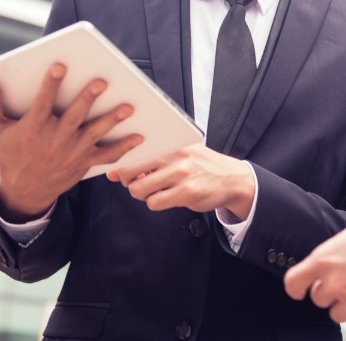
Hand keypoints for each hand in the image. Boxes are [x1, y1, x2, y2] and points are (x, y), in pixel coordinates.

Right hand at [0, 63, 141, 221]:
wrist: (25, 190)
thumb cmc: (9, 153)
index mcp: (31, 129)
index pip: (42, 103)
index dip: (49, 85)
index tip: (59, 66)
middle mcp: (54, 140)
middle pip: (74, 116)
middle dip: (87, 98)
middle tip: (102, 81)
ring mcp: (72, 152)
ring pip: (95, 134)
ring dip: (112, 120)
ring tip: (128, 106)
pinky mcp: (84, 162)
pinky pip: (107, 155)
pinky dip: (124, 147)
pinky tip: (139, 135)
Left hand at [109, 143, 255, 219]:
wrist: (232, 179)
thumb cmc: (202, 166)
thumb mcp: (180, 154)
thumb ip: (149, 160)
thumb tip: (113, 172)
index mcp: (171, 143)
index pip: (134, 151)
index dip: (121, 164)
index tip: (119, 171)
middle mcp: (175, 156)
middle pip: (129, 171)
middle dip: (128, 181)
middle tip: (136, 182)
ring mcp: (180, 174)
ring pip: (139, 189)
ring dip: (143, 194)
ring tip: (155, 190)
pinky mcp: (186, 193)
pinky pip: (154, 203)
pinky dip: (156, 203)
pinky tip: (167, 197)